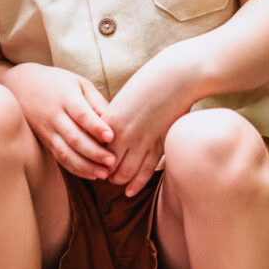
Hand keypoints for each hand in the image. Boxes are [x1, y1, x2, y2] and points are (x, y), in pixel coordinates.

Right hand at [3, 64, 116, 181]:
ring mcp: (47, 130)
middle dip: (93, 152)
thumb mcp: (79, 83)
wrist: (21, 85)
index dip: (95, 126)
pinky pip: (60, 158)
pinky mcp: (45, 141)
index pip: (80, 114)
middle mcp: (54, 115)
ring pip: (65, 152)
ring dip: (85, 166)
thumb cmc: (58, 83)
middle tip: (113, 161)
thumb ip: (97, 102)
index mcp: (65, 97)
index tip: (111, 137)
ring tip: (104, 173)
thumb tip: (116, 121)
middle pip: (73, 137)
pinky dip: (75, 168)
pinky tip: (91, 174)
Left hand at [102, 52, 196, 197]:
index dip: (91, 159)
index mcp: (111, 118)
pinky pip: (145, 170)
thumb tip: (107, 133)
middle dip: (103, 173)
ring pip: (125, 171)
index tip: (91, 163)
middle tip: (102, 177)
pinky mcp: (159, 143)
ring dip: (118, 180)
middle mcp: (123, 132)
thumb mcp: (125, 99)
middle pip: (106, 163)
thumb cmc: (151, 83)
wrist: (177, 77)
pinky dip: (136, 183)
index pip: (94, 148)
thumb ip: (115, 117)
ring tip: (116, 183)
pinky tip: (130, 191)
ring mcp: (142, 140)